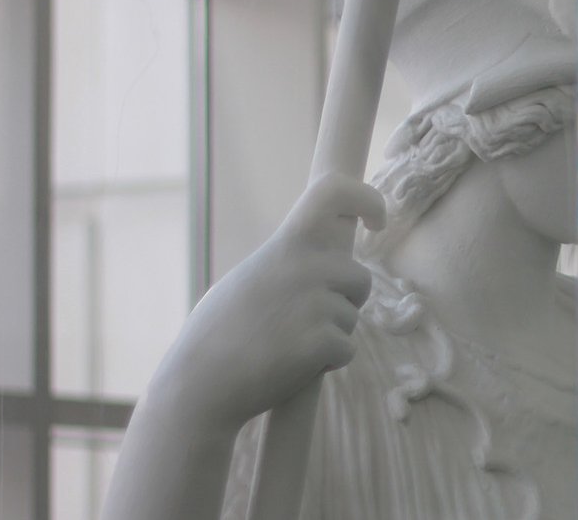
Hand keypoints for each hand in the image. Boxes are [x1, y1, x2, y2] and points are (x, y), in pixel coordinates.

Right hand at [143, 175, 385, 430]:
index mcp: (284, 246)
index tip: (376, 221)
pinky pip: (347, 349)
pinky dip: (328, 361)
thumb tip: (319, 253)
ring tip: (287, 343)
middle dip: (347, 301)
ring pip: (352, 317)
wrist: (200, 382)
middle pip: (360, 277)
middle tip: (310, 320)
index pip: (333, 194)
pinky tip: (292, 365)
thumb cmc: (218, 333)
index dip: (367, 199)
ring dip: (332, 334)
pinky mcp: (322, 342)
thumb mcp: (250, 278)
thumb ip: (286, 261)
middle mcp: (304, 267)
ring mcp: (315, 304)